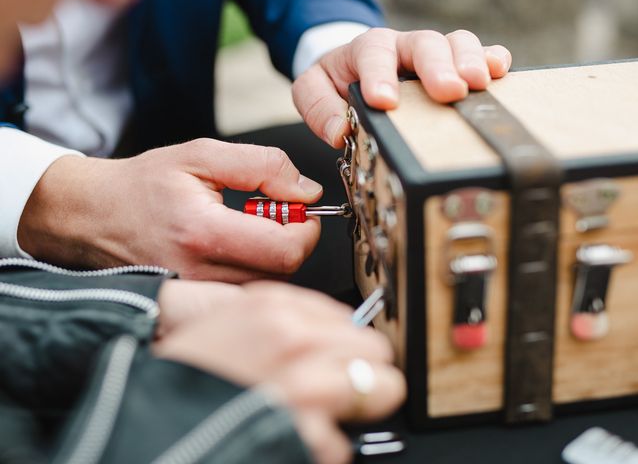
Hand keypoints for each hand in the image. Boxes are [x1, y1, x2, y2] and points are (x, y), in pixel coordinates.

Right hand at [18, 139, 322, 281]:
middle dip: (292, 240)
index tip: (301, 210)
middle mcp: (201, 272)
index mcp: (204, 232)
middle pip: (283, 271)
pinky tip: (235, 247)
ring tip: (247, 227)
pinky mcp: (197, 301)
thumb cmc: (143, 185)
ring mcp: (198, 293)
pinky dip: (254, 268)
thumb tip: (307, 190)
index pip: (285, 251)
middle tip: (274, 214)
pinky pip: (245, 290)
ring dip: (272, 254)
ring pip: (267, 283)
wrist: (95, 216)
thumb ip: (262, 166)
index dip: (307, 230)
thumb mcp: (202, 156)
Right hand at [154, 281, 405, 463]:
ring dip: (353, 408)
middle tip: (337, 387)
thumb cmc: (180, 375)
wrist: (140, 421)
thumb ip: (284, 319)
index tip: (337, 355)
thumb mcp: (229, 322)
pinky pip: (342, 442)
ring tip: (318, 415)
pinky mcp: (305, 434)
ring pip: (380, 390)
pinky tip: (292, 440)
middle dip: (361, 370)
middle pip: (375, 350)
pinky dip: (322, 447)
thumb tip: (334, 332)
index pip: (350, 316)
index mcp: (276, 308)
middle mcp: (296, 340)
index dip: (344, 342)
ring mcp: (305, 387)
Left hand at [293, 28, 511, 147]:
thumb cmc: (336, 79)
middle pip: (425, 44)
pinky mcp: (453, 64)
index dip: (380, 76)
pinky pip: (478, 53)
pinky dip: (492, 60)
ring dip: (470, 62)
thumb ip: (318, 107)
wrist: (351, 65)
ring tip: (478, 84)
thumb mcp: (313, 89)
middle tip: (449, 91)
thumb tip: (339, 132)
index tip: (385, 102)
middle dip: (438, 67)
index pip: (373, 55)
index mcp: (367, 49)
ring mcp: (431, 54)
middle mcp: (403, 47)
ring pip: (455, 43)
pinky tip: (499, 73)